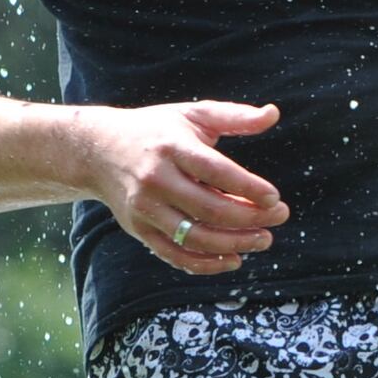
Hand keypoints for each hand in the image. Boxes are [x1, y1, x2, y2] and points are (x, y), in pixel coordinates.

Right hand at [79, 100, 286, 274]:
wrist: (97, 150)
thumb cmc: (155, 130)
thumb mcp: (192, 114)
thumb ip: (234, 116)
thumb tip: (274, 114)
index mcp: (172, 148)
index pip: (217, 172)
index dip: (249, 188)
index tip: (275, 198)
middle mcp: (156, 179)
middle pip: (210, 209)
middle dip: (251, 218)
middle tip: (280, 217)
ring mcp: (145, 208)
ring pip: (196, 237)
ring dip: (235, 244)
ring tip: (263, 240)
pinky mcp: (138, 229)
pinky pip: (175, 254)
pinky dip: (206, 264)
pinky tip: (233, 259)